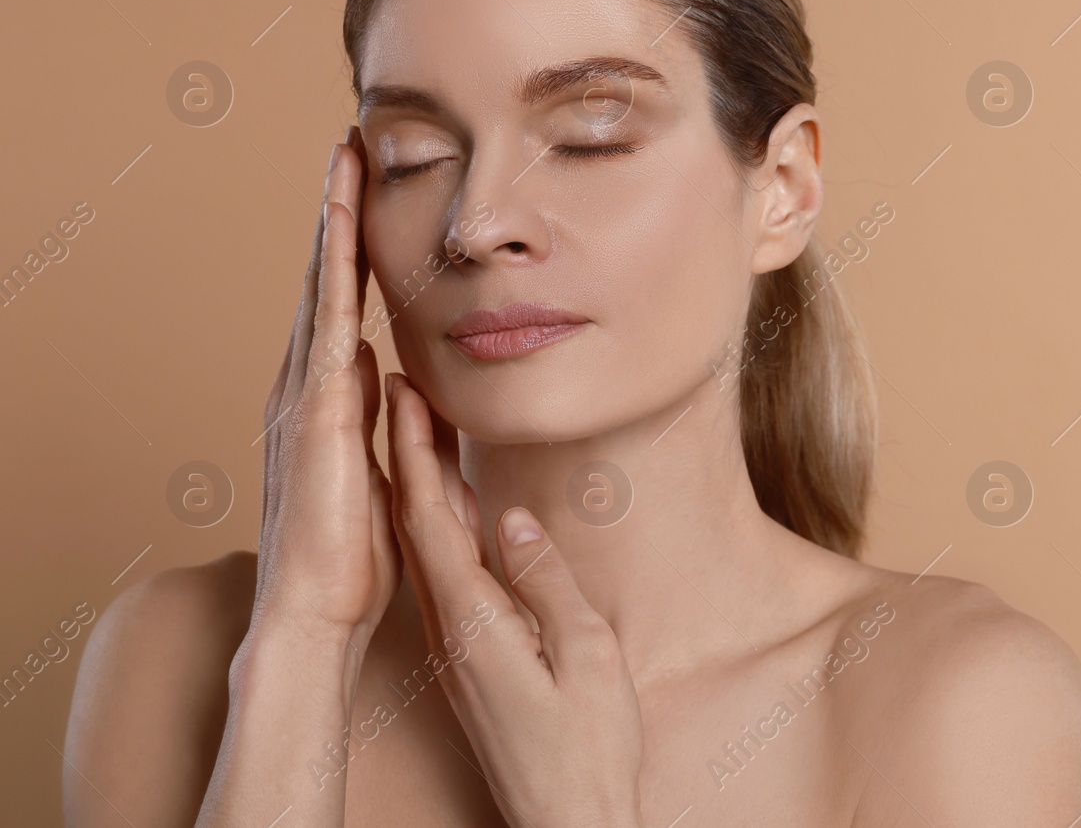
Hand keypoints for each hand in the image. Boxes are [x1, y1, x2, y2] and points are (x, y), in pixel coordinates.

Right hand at [255, 126, 400, 662]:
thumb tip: (391, 378)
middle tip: (349, 144)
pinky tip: (340, 222)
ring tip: (343, 155)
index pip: (340, 306)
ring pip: (317, 285)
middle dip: (335, 210)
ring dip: (331, 218)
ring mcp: (303, 393)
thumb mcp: (383, 471)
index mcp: (326, 400)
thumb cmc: (351, 557)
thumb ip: (386, 422)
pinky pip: (325, 321)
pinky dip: (330, 267)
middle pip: (322, 279)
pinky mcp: (314, 410)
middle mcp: (306, 385)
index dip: (351, 248)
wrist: (316, 614)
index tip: (366, 195)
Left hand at [385, 372, 644, 827]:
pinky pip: (446, 577)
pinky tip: (456, 508)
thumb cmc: (589, 748)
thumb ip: (545, 584)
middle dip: (407, 452)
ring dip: (422, 484)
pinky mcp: (469, 660)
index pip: (431, 519)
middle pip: (417, 525)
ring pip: (428, 549)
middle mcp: (451, 631)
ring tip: (422, 427)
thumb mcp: (586, 657)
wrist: (567, 822)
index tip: (404, 393)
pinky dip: (443, 527)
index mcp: (474, 623)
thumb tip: (510, 520)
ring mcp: (456, 648)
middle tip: (400, 387)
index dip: (414, 452)